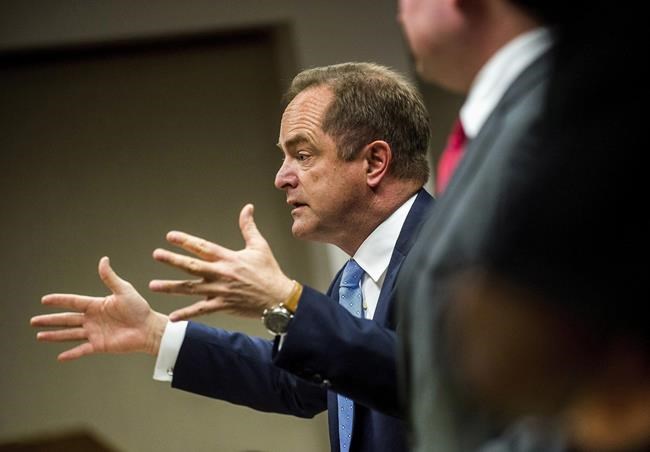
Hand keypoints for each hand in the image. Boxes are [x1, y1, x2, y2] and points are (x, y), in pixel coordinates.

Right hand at [31, 257, 167, 360]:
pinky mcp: (100, 345)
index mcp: (96, 305)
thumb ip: (110, 278)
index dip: (59, 301)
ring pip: (70, 334)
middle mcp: (93, 319)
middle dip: (50, 320)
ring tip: (39, 335)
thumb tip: (103, 259)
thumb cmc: (139, 308)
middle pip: (67, 319)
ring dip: (55, 335)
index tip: (44, 300)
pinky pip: (82, 350)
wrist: (149, 328)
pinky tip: (59, 357)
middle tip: (33, 321)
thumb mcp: (124, 290)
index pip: (73, 302)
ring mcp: (95, 333)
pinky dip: (71, 354)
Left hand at [149, 204, 293, 320]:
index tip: (170, 236)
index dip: (186, 241)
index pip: (203, 247)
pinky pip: (201, 310)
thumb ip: (249, 227)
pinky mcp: (223, 306)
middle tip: (157, 254)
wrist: (278, 299)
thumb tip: (247, 208)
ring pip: (191, 288)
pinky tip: (173, 318)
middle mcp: (222, 274)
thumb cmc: (269, 272)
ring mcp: (220, 291)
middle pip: (192, 266)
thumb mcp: (260, 246)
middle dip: (173, 260)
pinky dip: (187, 314)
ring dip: (171, 287)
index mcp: (229, 258)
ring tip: (153, 285)